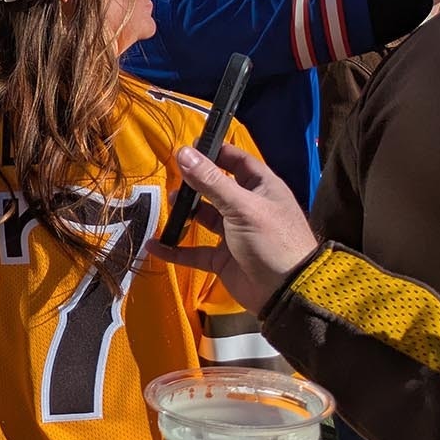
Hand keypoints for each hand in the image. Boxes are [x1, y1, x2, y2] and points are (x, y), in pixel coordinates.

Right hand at [145, 144, 317, 313]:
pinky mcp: (222, 259)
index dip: (216, 152)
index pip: (238, 161)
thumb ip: (210, 181)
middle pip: (216, 188)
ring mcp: (234, 234)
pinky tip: (154, 245)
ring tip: (167, 206)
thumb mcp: (241, 206)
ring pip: (204, 218)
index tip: (190, 147)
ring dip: (185, 213)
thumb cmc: (270, 240)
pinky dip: (175, 249)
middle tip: (173, 179)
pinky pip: (194, 251)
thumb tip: (183, 152)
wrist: (285, 292)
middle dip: (194, 184)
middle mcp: (247, 208)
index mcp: (262, 188)